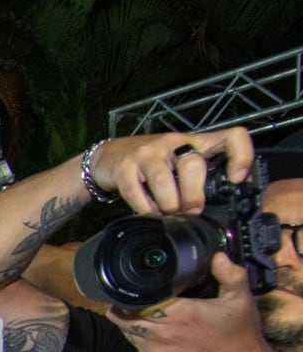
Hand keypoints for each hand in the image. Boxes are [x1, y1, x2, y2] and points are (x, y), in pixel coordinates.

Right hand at [87, 127, 253, 215]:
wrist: (110, 155)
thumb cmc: (154, 162)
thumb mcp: (183, 162)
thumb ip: (206, 174)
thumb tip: (235, 193)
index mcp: (196, 142)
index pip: (231, 137)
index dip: (240, 157)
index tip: (235, 180)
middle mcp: (174, 143)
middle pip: (193, 165)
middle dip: (194, 197)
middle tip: (191, 211)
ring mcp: (148, 153)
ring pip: (164, 181)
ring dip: (169, 206)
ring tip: (169, 214)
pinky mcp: (125, 166)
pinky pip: (136, 192)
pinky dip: (145, 209)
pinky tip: (149, 212)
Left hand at [107, 254, 279, 351]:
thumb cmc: (240, 337)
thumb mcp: (241, 300)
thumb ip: (230, 274)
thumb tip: (218, 256)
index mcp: (177, 315)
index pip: (136, 301)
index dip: (133, 292)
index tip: (139, 285)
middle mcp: (160, 335)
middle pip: (123, 316)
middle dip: (128, 306)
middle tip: (138, 298)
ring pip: (127, 332)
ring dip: (133, 322)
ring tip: (148, 313)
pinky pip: (137, 347)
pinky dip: (142, 338)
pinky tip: (157, 331)